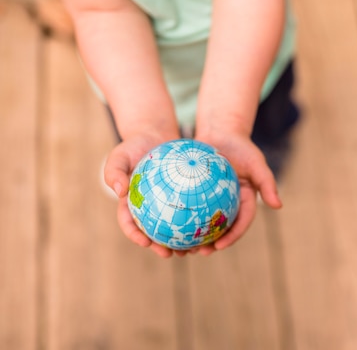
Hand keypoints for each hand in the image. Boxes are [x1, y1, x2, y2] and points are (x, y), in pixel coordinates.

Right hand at [103, 131, 192, 257]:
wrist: (154, 137)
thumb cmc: (134, 147)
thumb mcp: (120, 155)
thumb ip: (114, 171)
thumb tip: (119, 191)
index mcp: (129, 204)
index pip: (129, 224)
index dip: (135, 236)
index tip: (144, 243)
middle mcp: (146, 209)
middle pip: (153, 233)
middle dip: (160, 247)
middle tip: (170, 254)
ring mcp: (164, 205)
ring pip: (173, 227)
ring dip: (181, 242)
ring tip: (192, 250)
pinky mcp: (180, 198)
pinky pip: (190, 210)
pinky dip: (197, 220)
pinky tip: (208, 227)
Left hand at [194, 130, 282, 254]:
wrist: (221, 132)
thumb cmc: (240, 146)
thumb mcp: (256, 162)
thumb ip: (268, 183)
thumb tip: (278, 206)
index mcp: (245, 201)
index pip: (241, 223)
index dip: (232, 237)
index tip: (219, 246)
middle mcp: (230, 204)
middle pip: (222, 229)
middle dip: (212, 245)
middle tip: (201, 252)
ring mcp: (214, 200)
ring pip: (204, 222)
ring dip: (195, 237)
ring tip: (183, 247)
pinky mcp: (199, 193)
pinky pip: (190, 207)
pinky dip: (182, 217)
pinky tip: (168, 225)